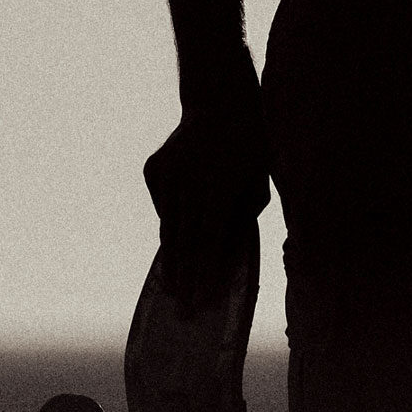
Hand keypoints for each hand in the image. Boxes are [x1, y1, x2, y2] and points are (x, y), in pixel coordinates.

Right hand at [143, 86, 268, 313]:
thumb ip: (243, 218)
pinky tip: (184, 223)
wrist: (219, 100)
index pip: (207, 243)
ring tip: (173, 288)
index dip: (203, 276)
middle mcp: (186, 184)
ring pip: (168, 227)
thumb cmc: (251, 144)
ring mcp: (166, 176)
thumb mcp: (258, 180)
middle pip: (183, 242)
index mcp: (216, 187)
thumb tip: (226, 255)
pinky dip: (172, 219)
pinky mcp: (153, 171)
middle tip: (182, 310)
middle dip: (184, 279)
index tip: (199, 304)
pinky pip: (164, 206)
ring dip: (173, 258)